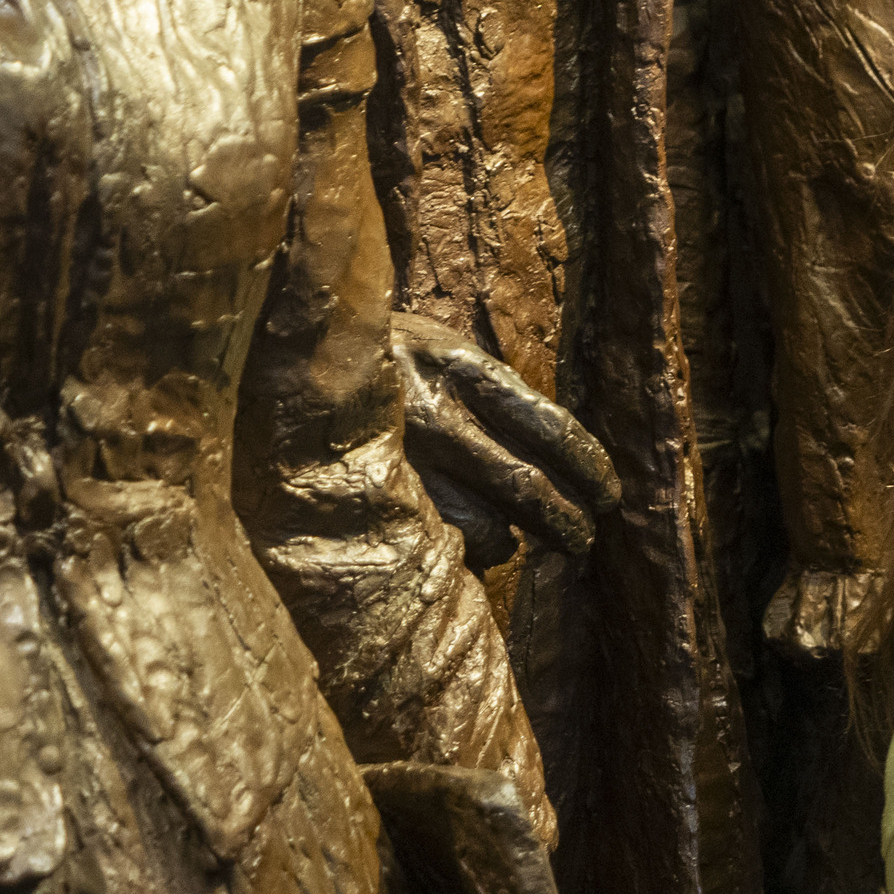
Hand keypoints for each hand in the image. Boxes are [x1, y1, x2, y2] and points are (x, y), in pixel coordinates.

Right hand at [391, 313, 622, 568]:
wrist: (284, 353)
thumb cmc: (380, 355)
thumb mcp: (438, 347)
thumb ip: (490, 391)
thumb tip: (560, 454)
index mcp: (460, 366)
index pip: (551, 428)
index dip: (591, 469)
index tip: (609, 495)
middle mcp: (432, 412)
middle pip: (528, 487)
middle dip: (569, 522)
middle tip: (584, 538)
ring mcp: (399, 460)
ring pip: (486, 526)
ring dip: (513, 541)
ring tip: (521, 540)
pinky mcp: (374, 495)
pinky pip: (438, 540)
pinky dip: (464, 546)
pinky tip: (467, 536)